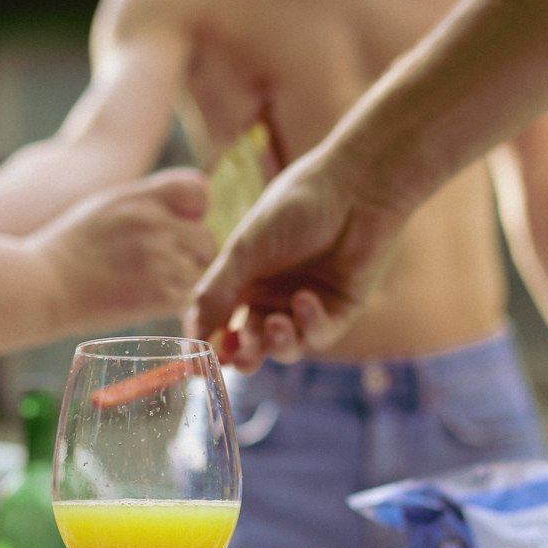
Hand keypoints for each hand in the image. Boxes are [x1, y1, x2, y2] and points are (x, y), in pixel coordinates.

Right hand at [34, 167, 216, 329]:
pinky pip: (188, 299)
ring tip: (148, 289)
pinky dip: (173, 306)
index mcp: (139, 199)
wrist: (38, 286)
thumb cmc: (66, 251)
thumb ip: (145, 204)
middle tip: (162, 271)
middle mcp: (154, 224)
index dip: (195, 213)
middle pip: (205, 240)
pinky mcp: (159, 294)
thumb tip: (190, 211)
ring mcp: (159, 259)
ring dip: (182, 285)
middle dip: (191, 257)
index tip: (180, 228)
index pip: (198, 191)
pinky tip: (146, 304)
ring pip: (200, 273)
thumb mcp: (103, 208)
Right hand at [188, 141, 399, 371]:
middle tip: (241, 359)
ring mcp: (308, 306)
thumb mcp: (246, 249)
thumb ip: (217, 291)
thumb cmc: (295, 206)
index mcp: (246, 280)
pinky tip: (307, 299)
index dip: (215, 344)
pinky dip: (310, 324)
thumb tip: (193, 334)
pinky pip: (320, 333)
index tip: (204, 360)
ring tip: (277, 323)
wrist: (355, 187)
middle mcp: (275, 296)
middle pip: (254, 344)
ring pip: (288, 347)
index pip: (223, 323)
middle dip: (246, 355)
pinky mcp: (341, 309)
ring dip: (279, 343)